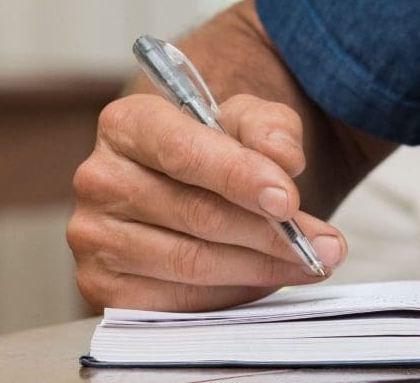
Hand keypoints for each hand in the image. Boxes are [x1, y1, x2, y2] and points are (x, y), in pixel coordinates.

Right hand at [68, 91, 348, 310]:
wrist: (190, 182)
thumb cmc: (219, 147)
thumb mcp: (249, 119)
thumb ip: (270, 127)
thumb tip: (282, 158)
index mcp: (127, 124)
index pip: (184, 153)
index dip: (239, 177)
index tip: (288, 200)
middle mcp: (100, 180)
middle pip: (196, 214)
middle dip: (270, 233)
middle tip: (325, 245)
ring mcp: (94, 238)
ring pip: (192, 262)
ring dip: (261, 267)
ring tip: (310, 262)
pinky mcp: (102, 287)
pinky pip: (177, 301)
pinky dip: (231, 294)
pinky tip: (266, 279)